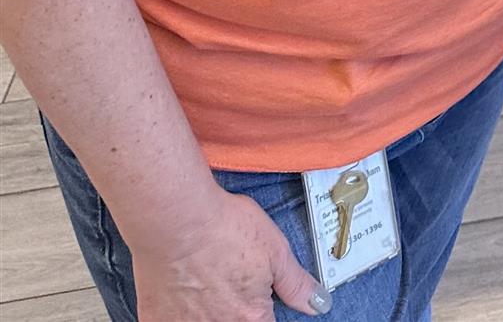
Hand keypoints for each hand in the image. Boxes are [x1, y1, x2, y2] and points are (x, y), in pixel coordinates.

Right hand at [129, 182, 329, 321]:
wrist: (176, 219)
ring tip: (207, 285)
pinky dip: (180, 312)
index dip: (263, 312)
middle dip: (236, 310)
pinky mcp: (155, 321)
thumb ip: (296, 284)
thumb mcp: (275, 250)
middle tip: (228, 284)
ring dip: (209, 311)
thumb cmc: (224, 228)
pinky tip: (182, 291)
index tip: (257, 300)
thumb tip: (319, 304)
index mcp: (249, 319)